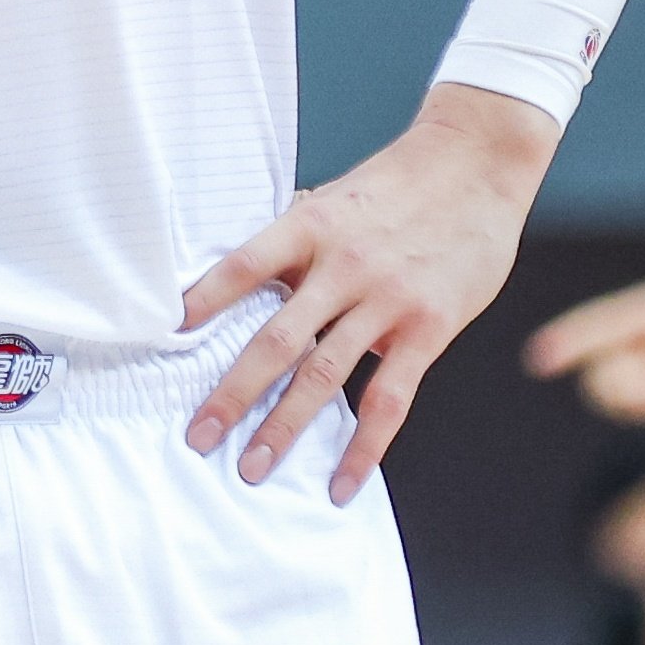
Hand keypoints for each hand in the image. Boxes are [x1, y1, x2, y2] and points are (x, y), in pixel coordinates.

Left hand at [179, 85, 556, 501]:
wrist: (475, 162)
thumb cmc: (400, 181)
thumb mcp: (336, 198)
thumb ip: (298, 242)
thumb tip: (250, 282)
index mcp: (311, 226)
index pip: (244, 266)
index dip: (205, 299)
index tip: (168, 334)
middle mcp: (343, 265)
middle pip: (276, 340)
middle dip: (232, 393)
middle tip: (198, 435)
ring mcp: (386, 300)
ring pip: (324, 376)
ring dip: (284, 427)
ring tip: (253, 467)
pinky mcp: (427, 329)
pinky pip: (389, 399)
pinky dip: (363, 447)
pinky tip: (341, 481)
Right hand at [522, 268, 644, 420]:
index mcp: (637, 313)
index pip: (593, 329)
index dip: (565, 345)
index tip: (537, 361)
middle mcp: (623, 328)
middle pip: (596, 373)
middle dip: (622, 396)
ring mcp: (627, 345)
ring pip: (606, 389)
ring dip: (633, 404)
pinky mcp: (636, 363)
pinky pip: (622, 396)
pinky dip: (642, 405)